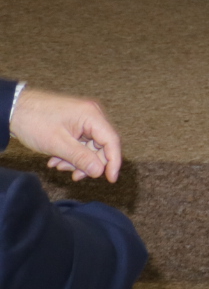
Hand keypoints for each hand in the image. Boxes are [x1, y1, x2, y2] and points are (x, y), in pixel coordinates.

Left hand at [9, 87, 123, 182]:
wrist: (14, 108)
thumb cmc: (34, 121)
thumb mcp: (58, 144)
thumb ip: (81, 158)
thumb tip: (99, 171)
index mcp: (92, 115)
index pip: (112, 141)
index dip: (114, 161)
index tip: (111, 180)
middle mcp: (92, 115)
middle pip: (101, 145)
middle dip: (87, 163)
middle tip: (74, 176)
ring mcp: (83, 118)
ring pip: (89, 146)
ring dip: (75, 159)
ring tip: (57, 165)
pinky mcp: (75, 122)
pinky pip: (80, 142)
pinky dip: (70, 153)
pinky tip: (55, 159)